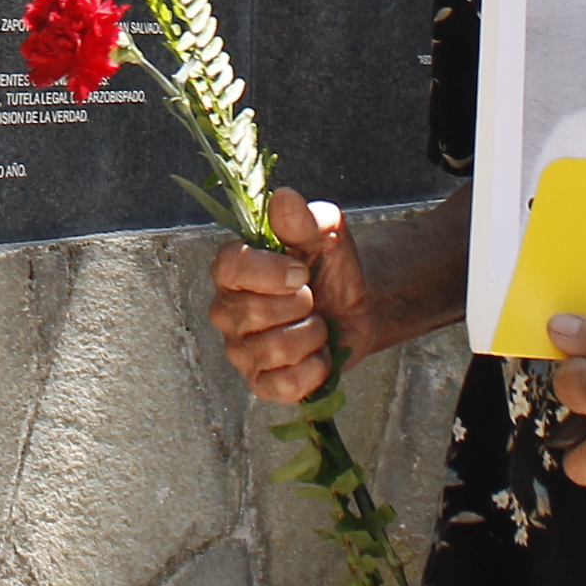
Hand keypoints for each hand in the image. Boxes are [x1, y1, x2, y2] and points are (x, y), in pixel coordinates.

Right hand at [208, 188, 372, 403]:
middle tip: (313, 298)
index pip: (229, 267)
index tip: (301, 272)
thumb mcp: (324, 233)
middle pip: (252, 313)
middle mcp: (226, 310)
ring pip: (271, 351)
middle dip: (300, 306)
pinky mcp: (261, 383)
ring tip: (319, 325)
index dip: (268, 272)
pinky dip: (314, 370)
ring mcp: (241, 350)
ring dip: (312, 337)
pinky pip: (283, 386)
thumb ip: (302, 218)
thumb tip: (283, 198)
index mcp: (232, 268)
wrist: (359, 305)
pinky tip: (319, 354)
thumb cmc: (331, 265)